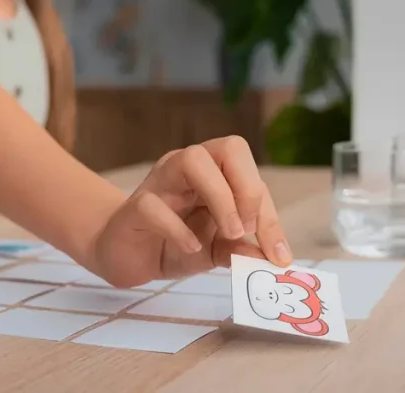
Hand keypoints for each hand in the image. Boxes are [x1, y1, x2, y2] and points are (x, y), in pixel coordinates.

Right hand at [92, 136, 291, 287]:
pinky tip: (190, 248)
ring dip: (220, 197)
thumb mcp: (216, 250)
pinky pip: (156, 205)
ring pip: (193, 159)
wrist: (127, 255)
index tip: (277, 252)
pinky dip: (179, 229)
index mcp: (214, 173)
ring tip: (228, 233)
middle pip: (229, 147)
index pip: (250, 174)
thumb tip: (273, 258)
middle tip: (247, 228)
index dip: (268, 212)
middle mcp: (188, 167)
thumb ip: (241, 250)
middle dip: (247, 188)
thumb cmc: (174, 243)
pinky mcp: (135, 206)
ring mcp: (160, 181)